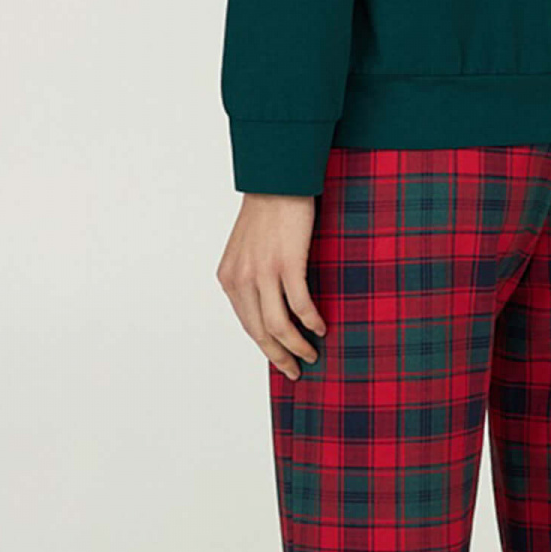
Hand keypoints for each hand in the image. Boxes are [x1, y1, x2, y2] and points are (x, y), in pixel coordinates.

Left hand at [217, 191, 327, 377]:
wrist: (278, 181)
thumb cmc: (267, 212)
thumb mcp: (248, 250)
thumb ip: (253, 277)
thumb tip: (271, 305)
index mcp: (229, 278)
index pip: (246, 324)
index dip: (265, 347)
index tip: (280, 360)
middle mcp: (241, 279)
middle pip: (259, 332)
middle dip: (279, 356)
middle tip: (296, 370)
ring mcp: (263, 272)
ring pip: (278, 325)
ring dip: (296, 346)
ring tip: (311, 354)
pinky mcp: (287, 263)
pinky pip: (299, 305)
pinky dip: (311, 321)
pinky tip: (321, 327)